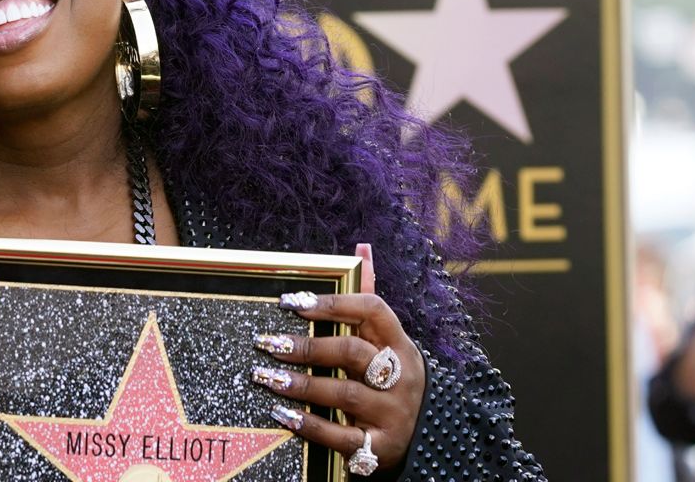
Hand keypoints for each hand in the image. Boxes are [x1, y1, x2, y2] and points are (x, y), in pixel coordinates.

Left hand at [250, 292, 425, 473]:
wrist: (427, 438)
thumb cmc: (393, 378)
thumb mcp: (388, 341)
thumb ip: (368, 297)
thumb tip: (361, 247)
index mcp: (400, 344)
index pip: (372, 310)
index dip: (332, 303)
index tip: (292, 302)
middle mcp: (401, 376)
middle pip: (352, 351)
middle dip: (307, 345)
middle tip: (270, 343)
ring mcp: (392, 412)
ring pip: (344, 393)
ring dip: (301, 384)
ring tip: (268, 376)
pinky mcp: (381, 446)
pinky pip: (341, 435)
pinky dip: (310, 424)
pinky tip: (282, 413)